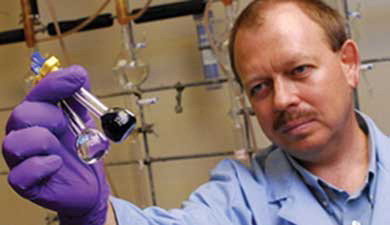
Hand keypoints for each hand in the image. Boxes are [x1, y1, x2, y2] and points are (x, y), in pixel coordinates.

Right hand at [2, 66, 109, 224]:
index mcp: (39, 115)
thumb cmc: (83, 149)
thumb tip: (78, 72)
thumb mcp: (86, 118)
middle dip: (50, 117)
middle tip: (66, 126)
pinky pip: (20, 174)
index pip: (38, 92)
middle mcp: (25, 134)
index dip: (55, 83)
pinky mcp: (25, 183)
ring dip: (42, 141)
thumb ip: (80, 96)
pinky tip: (57, 165)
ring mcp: (22, 159)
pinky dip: (41, 167)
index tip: (77, 79)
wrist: (91, 182)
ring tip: (60, 149)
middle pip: (22, 115)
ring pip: (14, 143)